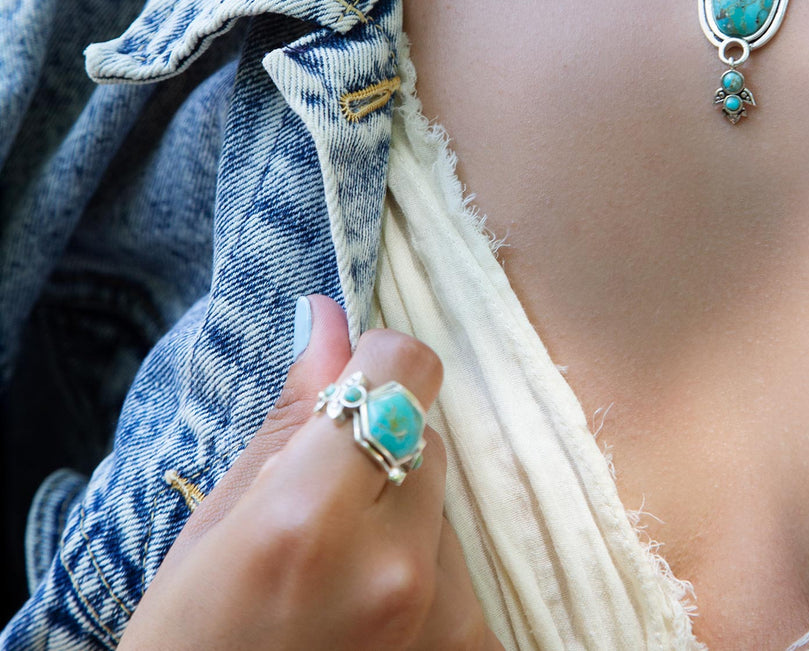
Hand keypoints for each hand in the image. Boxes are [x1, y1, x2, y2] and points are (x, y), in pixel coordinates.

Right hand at [118, 295, 501, 649]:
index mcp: (311, 518)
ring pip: (442, 502)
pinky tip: (366, 618)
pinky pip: (462, 569)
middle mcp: (395, 565)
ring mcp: (445, 620)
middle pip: (427, 434)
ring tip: (336, 581)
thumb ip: (288, 420)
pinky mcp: (472, 650)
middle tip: (317, 513)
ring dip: (400, 516)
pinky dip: (422, 574)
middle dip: (379, 449)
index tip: (342, 394)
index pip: (405, 370)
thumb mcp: (212, 533)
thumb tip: (326, 316)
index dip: (373, 365)